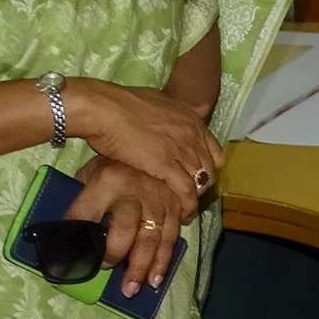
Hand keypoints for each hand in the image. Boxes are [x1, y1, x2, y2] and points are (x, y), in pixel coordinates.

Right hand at [67, 79, 220, 211]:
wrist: (104, 109)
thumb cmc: (121, 105)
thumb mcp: (156, 104)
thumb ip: (169, 115)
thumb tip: (168, 119)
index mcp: (191, 119)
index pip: (214, 151)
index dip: (207, 168)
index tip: (197, 178)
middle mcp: (192, 134)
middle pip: (210, 168)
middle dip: (202, 185)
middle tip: (191, 197)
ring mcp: (181, 149)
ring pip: (201, 181)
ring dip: (195, 198)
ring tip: (186, 210)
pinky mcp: (167, 165)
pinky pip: (186, 191)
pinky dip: (186, 205)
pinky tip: (181, 215)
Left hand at [71, 157, 186, 296]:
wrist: (152, 140)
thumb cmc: (115, 162)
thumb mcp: (92, 171)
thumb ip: (83, 198)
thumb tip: (65, 235)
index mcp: (108, 180)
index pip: (84, 213)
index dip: (73, 237)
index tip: (65, 260)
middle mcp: (135, 191)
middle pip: (123, 232)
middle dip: (112, 256)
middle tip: (104, 269)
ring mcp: (158, 200)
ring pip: (150, 240)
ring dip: (140, 268)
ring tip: (130, 289)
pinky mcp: (176, 207)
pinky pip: (171, 238)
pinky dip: (163, 261)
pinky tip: (155, 279)